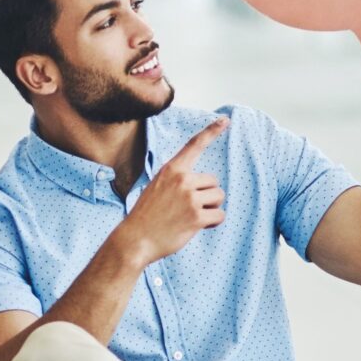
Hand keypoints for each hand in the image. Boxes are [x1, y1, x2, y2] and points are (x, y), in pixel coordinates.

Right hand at [116, 117, 227, 265]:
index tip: (225, 120)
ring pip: (218, 198)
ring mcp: (190, 198)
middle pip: (214, 182)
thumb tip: (201, 185)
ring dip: (210, 209)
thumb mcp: (157, 187)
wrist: (135, 239)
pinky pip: (219, 215)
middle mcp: (182, 180)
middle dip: (207, 196)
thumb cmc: (147, 215)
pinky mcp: (196, 217)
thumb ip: (177, 180)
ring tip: (190, 217)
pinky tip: (197, 226)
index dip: (212, 131)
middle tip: (187, 209)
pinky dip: (212, 223)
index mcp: (171, 170)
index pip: (194, 145)